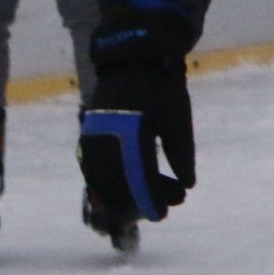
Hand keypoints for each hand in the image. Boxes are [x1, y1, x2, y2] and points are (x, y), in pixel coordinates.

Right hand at [77, 4, 196, 220]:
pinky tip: (123, 193)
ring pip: (101, 181)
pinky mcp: (86, 139)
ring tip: (147, 200)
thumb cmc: (162, 91)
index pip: (141, 177)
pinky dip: (105, 186)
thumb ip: (182, 154)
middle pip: (120, 183)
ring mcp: (92, 139)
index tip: (166, 210)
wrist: (132, 64)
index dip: (153, 197)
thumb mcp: (179, 120)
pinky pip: (92, 171)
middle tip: (166, 206)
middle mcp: (106, 139)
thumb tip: (187, 184)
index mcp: (133, 133)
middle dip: (142, 199)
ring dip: (122, 196)